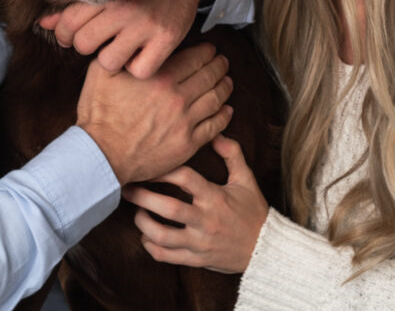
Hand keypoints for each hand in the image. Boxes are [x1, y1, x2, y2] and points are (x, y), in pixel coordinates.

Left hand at [39, 0, 217, 77]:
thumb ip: (75, 9)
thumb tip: (43, 23)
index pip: (68, 21)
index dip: (65, 35)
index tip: (73, 37)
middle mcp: (124, 6)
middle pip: (83, 43)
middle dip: (87, 47)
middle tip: (100, 42)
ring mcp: (145, 24)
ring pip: (108, 61)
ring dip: (112, 61)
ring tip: (121, 50)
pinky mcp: (166, 40)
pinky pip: (138, 70)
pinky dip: (138, 69)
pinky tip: (142, 56)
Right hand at [76, 43, 232, 184]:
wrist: (101, 155)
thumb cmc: (99, 114)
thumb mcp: (101, 72)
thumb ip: (119, 53)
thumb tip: (129, 40)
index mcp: (160, 77)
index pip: (196, 58)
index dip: (207, 51)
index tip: (210, 49)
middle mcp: (178, 97)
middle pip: (210, 75)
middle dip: (220, 65)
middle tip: (223, 61)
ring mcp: (185, 122)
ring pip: (216, 99)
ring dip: (225, 87)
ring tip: (227, 81)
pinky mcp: (188, 144)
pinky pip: (215, 126)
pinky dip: (225, 115)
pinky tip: (227, 109)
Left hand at [121, 135, 267, 272]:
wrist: (266, 250)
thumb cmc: (253, 211)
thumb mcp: (246, 179)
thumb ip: (232, 154)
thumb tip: (216, 134)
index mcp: (215, 197)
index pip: (185, 178)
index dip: (164, 169)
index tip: (150, 163)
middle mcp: (205, 220)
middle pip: (168, 208)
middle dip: (143, 197)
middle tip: (127, 187)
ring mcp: (200, 242)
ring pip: (163, 235)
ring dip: (143, 223)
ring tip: (136, 212)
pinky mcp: (196, 259)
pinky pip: (167, 256)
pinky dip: (151, 247)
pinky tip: (146, 236)